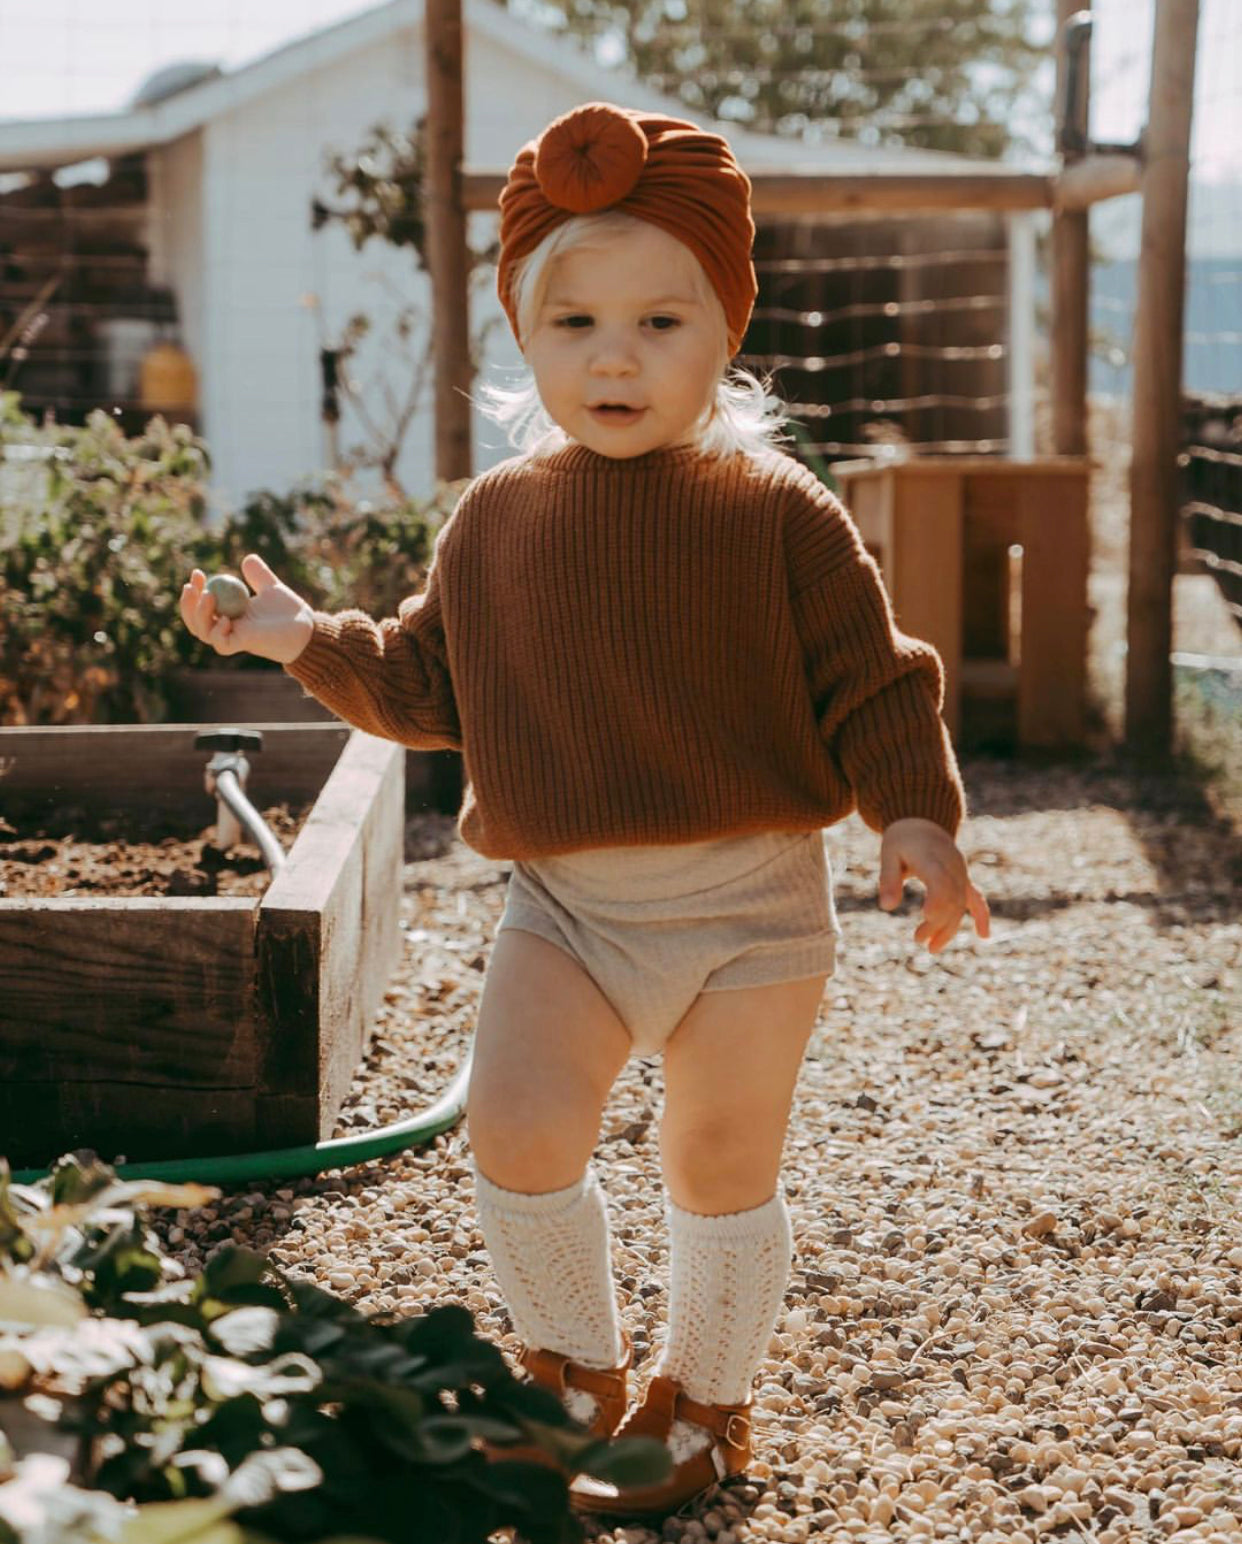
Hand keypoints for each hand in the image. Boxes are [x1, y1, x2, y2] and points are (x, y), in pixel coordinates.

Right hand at [180, 554, 313, 664]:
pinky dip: (218, 632)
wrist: (307, 629)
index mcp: (229, 614)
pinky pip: (221, 643)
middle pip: (195, 620)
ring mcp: (234, 638)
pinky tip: (225, 619)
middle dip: (188, 602)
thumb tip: (248, 559)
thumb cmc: (290, 611)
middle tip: (193, 583)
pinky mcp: (243, 645)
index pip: (202, 605)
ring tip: (209, 596)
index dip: (195, 590)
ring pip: (203, 632)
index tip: (197, 572)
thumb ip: (258, 575)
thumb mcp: (271, 587)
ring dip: (199, 614)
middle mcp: (228, 628)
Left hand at [878, 817, 990, 953]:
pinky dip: (981, 915)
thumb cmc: (902, 840)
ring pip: (961, 904)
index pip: (940, 881)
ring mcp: (960, 873)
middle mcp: (952, 866)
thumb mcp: (888, 854)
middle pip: (951, 899)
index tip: (927, 917)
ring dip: (949, 928)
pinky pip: (976, 897)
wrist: (923, 822)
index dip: (937, 899)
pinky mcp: (963, 879)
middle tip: (918, 940)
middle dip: (937, 923)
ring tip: (932, 948)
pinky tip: (984, 936)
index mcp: (932, 858)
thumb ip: (888, 879)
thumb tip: (886, 907)